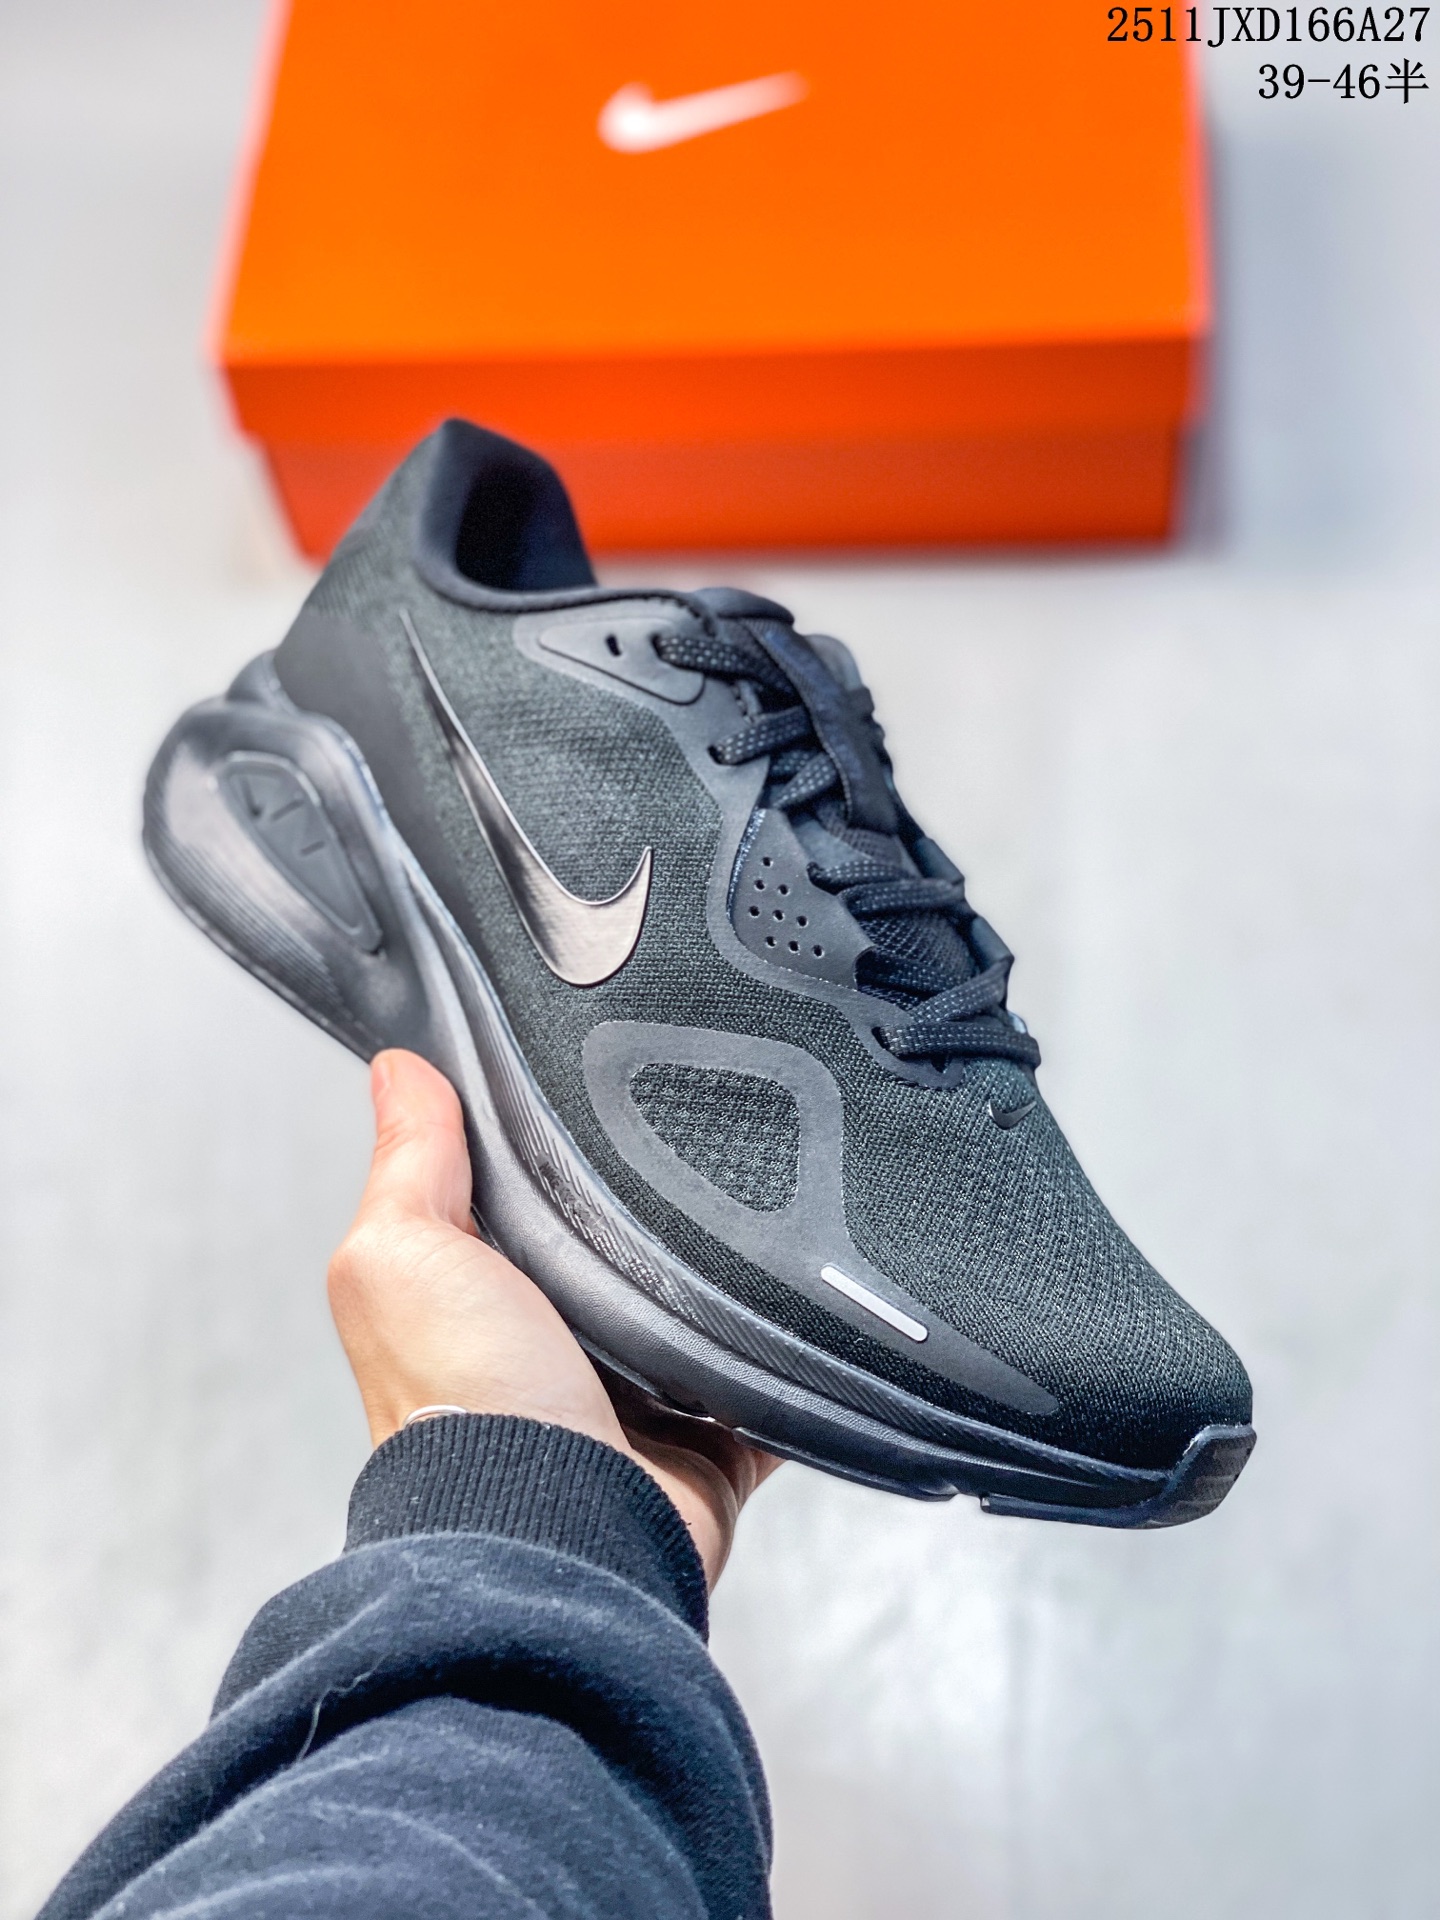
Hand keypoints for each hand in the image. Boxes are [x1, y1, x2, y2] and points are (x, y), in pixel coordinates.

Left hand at [327, 1049, 780, 1586]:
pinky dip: (790, 1355)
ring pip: (701, 1301)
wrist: (557, 1528)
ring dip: (725, 1272)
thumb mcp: (402, 1256)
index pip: (521, 1189)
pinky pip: (769, 1380)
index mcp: (483, 1291)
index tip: (584, 1074)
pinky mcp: (710, 1434)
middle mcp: (558, 1341)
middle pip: (622, 1241)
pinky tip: (804, 1306)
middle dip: (654, 1201)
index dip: (545, 1139)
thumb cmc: (464, 1407)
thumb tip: (396, 1071)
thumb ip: (408, 1164)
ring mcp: (638, 1391)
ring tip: (761, 1203)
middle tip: (693, 1133)